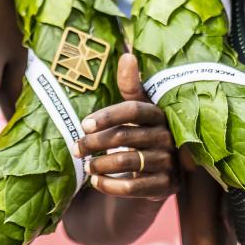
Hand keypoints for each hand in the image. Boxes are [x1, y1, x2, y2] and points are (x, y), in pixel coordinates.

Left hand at [75, 53, 177, 200]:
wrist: (163, 169)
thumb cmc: (143, 131)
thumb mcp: (138, 108)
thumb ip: (130, 86)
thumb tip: (127, 55)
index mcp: (159, 114)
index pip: (133, 110)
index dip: (107, 116)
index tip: (83, 124)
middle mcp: (167, 137)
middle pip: (125, 136)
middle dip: (95, 143)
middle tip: (76, 147)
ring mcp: (169, 162)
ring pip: (128, 162)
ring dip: (100, 164)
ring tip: (85, 166)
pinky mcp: (167, 186)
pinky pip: (135, 188)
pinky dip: (111, 186)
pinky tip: (96, 182)